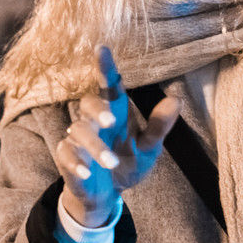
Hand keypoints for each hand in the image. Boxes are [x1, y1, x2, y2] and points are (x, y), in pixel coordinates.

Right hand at [52, 45, 181, 226]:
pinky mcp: (66, 158)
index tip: (101, 48)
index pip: (109, 85)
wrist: (106, 195)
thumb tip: (176, 100)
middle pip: (88, 103)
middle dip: (98, 110)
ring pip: (78, 131)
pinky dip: (76, 162)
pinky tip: (87, 172)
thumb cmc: (127, 164)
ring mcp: (78, 139)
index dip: (105, 67)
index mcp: (115, 113)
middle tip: (111, 122)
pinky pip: (66, 153)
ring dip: (95, 147)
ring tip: (111, 163)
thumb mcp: (148, 149)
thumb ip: (158, 127)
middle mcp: (94, 121)